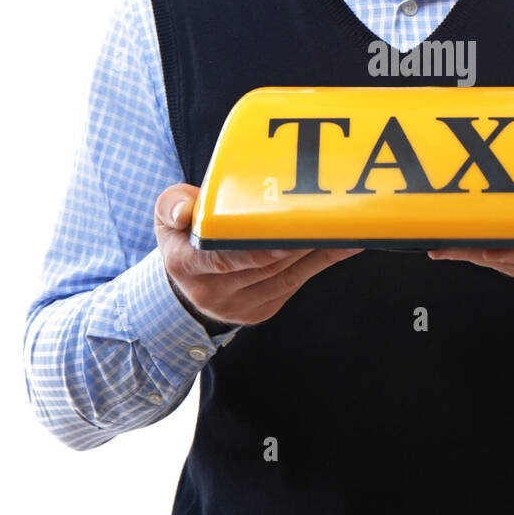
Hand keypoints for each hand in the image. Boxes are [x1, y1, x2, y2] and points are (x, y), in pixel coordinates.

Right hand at [154, 183, 363, 328]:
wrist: (186, 285)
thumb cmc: (183, 238)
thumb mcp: (167, 216)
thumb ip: (173, 205)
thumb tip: (184, 212)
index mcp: (186, 264)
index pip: (221, 258)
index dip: (254, 249)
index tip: (283, 236)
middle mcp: (211, 291)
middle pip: (264, 265)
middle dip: (298, 241)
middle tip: (328, 217)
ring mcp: (240, 306)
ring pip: (286, 275)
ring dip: (318, 250)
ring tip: (345, 225)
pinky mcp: (262, 309)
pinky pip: (296, 283)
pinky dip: (322, 262)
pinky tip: (346, 243)